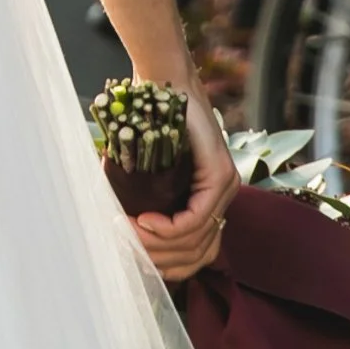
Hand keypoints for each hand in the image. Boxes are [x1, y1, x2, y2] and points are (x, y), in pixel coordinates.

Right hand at [131, 89, 240, 283]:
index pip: (198, 255)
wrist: (164, 83)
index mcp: (211, 200)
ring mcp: (226, 186)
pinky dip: (166, 227)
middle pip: (196, 253)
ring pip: (195, 240)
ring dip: (156, 243)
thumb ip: (151, 201)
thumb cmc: (151, 123)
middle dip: (156, 257)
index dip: (166, 264)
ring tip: (126, 230)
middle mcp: (225, 197)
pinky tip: (143, 220)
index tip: (133, 255)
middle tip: (123, 244)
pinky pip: (195, 219)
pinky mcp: (220, 174)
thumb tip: (126, 239)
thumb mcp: (152, 172)